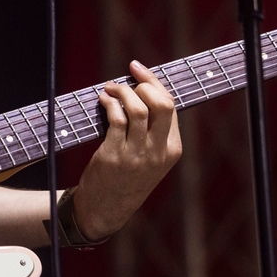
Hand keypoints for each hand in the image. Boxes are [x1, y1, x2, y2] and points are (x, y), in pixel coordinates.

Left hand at [70, 60, 181, 241]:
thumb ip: (154, 129)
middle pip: (161, 104)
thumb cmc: (129, 175)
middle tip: (127, 80)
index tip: (138, 68)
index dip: (153, 83)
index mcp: (172, 149)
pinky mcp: (114, 155)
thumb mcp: (152, 156)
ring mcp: (136, 154)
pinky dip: (109, 103)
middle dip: (143, 84)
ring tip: (110, 88)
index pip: (170, 105)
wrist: (108, 207)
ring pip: (137, 109)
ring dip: (122, 91)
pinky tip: (103, 101)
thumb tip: (144, 87)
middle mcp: (158, 152)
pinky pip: (115, 119)